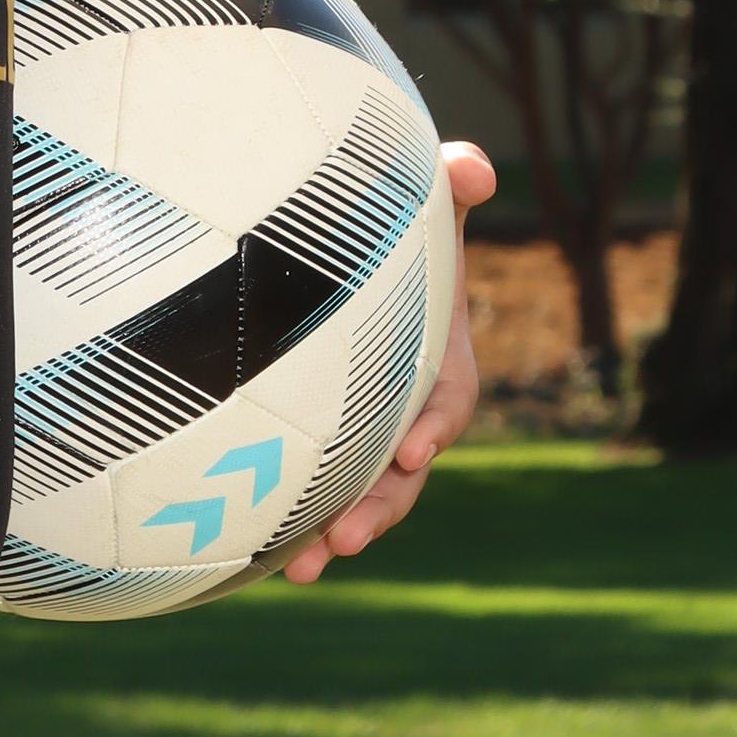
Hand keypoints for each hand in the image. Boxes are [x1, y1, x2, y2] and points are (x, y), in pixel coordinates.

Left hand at [277, 142, 496, 584]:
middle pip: (405, 470)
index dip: (433, 423)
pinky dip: (293, 529)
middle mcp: (404, 406)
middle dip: (381, 506)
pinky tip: (261, 565)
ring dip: (338, 532)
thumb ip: (447, 184)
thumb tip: (476, 167)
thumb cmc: (387, 231)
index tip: (413, 448)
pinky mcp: (319, 448)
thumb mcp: (420, 203)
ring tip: (303, 569)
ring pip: (363, 496)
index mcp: (433, 356)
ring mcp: (363, 433)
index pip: (446, 397)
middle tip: (346, 534)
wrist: (339, 256)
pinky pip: (315, 496)